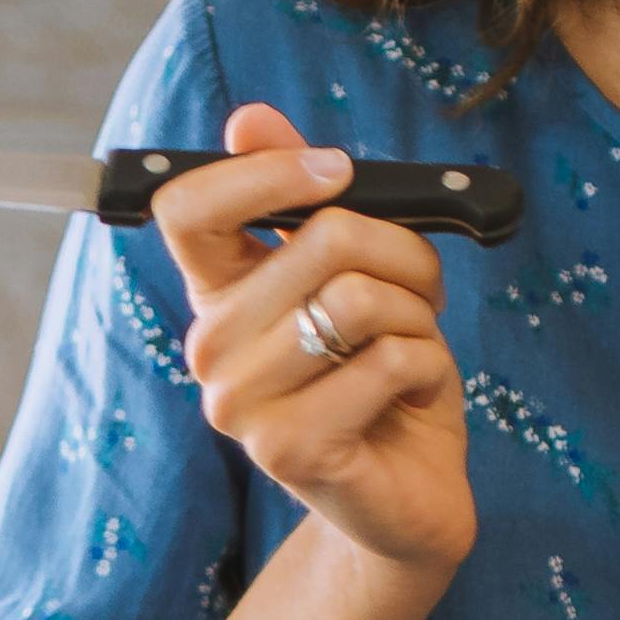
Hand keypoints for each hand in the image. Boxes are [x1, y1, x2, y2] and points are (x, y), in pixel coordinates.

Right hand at [156, 102, 474, 578]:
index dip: (268, 172)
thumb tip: (248, 118)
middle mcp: (211, 350)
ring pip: (360, 297)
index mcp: (217, 298)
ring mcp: (240, 405)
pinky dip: (431, 368)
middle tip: (420, 294)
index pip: (189, 206)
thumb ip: (304, 201)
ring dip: (419, 315)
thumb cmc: (385, 384)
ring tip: (412, 351)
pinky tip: (414, 398)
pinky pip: (391, 358)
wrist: (408, 501)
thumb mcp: (355, 277)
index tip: (337, 172)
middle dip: (403, 252)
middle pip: (318, 239)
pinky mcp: (289, 449)